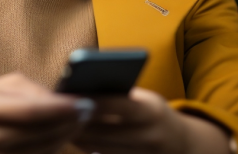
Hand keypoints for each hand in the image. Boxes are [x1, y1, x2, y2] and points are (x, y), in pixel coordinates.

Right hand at [0, 72, 94, 153]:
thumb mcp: (4, 85)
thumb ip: (35, 91)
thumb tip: (68, 99)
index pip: (33, 111)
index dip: (63, 109)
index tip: (85, 103)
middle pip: (43, 134)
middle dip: (72, 123)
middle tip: (89, 111)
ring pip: (45, 150)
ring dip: (67, 136)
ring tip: (79, 122)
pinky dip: (54, 148)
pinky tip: (62, 136)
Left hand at [72, 87, 231, 153]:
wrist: (182, 145)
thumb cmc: (154, 115)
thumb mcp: (146, 100)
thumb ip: (121, 96)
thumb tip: (83, 89)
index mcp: (152, 111)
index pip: (117, 104)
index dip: (92, 99)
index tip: (70, 93)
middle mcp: (149, 135)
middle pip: (102, 131)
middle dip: (77, 120)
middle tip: (56, 110)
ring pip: (97, 147)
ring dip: (77, 135)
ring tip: (60, 123)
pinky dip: (87, 147)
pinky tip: (76, 137)